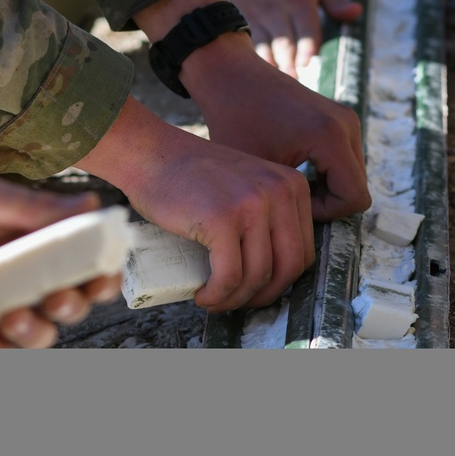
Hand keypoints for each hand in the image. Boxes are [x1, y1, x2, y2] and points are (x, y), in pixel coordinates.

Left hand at [0, 146, 119, 347]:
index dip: (99, 280)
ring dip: (33, 334)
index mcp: (33, 241)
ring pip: (30, 335)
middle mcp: (16, 274)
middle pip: (63, 308)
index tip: (100, 281)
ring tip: (11, 318)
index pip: (81, 268)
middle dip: (68, 309)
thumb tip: (93, 204)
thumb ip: (36, 207)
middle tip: (54, 299)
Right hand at [76, 97, 315, 310]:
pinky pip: (230, 276)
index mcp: (291, 186)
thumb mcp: (246, 186)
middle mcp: (279, 192)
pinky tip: (203, 295)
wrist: (151, 154)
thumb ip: (267, 216)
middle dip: (262, 296)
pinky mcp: (222, 219)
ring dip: (235, 300)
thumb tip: (272, 275)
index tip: (255, 289)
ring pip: (258, 276)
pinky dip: (217, 295)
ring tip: (214, 298)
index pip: (303, 251)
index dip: (280, 281)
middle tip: (236, 301)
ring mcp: (251, 205)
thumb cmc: (191, 176)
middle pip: (288, 268)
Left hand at [180, 31, 369, 221]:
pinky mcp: (339, 117)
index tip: (292, 205)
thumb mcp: (257, 171)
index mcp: (331, 136)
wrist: (230, 76)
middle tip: (287, 200)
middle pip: (356, 188)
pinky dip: (325, 174)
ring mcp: (346, 118)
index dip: (326, 213)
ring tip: (288, 187)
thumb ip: (283, 203)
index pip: (354, 198)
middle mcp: (347, 124)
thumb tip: (294, 240)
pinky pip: (345, 160)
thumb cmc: (234, 122)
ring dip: (326, 189)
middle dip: (326, 202)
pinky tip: (294, 172)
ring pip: (352, 176)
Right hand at [229, 0, 361, 77]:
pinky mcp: (239, 20)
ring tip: (275, 84)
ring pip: (262, 45)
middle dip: (289, 62)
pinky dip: (252, 60)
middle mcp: (275, 6)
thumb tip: (356, 12)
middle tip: (294, 79)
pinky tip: (257, 74)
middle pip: (284, 41)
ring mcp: (255, 14)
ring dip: (270, 65)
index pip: (306, 26)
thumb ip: (336, 1)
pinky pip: (245, 44)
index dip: (307, 46)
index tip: (308, 63)